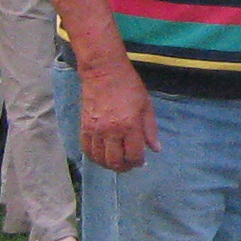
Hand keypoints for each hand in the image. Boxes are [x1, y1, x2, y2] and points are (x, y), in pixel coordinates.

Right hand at [77, 57, 158, 171]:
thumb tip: (156, 149)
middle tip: (128, 164)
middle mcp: (111, 131)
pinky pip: (86, 150)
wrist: (103, 73)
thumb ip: (150, 130)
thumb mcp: (146, 106)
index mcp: (130, 126)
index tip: (140, 161)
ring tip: (116, 160)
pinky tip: (101, 155)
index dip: (138, 162)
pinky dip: (94, 157)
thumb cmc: (129, 86)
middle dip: (123, 167)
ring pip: (99, 159)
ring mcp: (96, 130)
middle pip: (115, 162)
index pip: (133, 155)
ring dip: (108, 164)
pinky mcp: (84, 127)